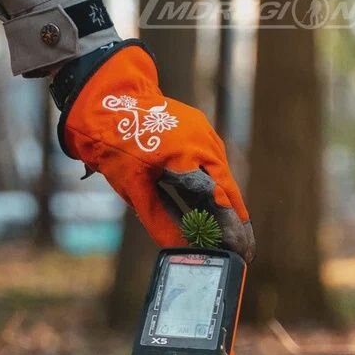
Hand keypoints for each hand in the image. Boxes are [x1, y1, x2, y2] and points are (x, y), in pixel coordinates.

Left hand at [59, 42, 254, 261]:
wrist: (109, 102)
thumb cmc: (117, 146)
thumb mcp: (134, 189)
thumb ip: (158, 219)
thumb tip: (177, 248)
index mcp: (190, 154)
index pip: (218, 198)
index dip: (230, 228)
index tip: (240, 251)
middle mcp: (205, 142)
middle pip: (225, 189)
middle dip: (235, 223)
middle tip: (245, 252)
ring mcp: (204, 135)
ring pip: (220, 177)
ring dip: (226, 206)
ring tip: (237, 237)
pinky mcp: (198, 132)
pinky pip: (210, 164)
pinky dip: (214, 188)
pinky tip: (218, 210)